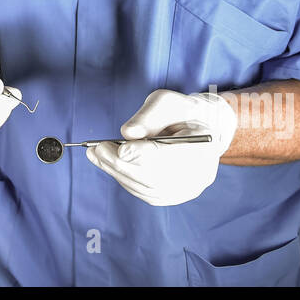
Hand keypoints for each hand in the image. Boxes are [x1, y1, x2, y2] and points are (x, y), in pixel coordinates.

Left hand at [86, 90, 237, 205]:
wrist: (197, 130)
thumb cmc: (180, 113)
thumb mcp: (167, 103)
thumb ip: (149, 116)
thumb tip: (127, 133)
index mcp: (204, 147)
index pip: (172, 157)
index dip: (145, 155)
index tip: (122, 149)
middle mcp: (200, 176)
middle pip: (155, 176)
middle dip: (122, 163)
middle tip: (97, 148)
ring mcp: (186, 190)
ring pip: (146, 187)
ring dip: (116, 171)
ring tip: (95, 154)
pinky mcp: (172, 197)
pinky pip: (143, 192)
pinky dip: (123, 178)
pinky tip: (107, 164)